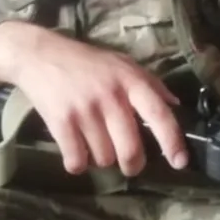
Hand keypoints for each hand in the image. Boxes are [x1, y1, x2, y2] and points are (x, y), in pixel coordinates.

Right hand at [0, 22, 189, 176]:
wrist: (39, 54)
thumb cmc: (86, 61)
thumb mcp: (122, 63)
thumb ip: (150, 83)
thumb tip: (175, 106)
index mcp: (130, 81)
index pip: (158, 114)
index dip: (172, 141)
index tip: (180, 162)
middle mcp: (111, 96)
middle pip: (130, 149)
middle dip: (132, 164)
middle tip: (129, 163)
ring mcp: (85, 110)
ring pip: (104, 158)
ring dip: (101, 158)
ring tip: (94, 142)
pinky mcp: (61, 122)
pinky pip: (77, 161)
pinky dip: (78, 163)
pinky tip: (76, 150)